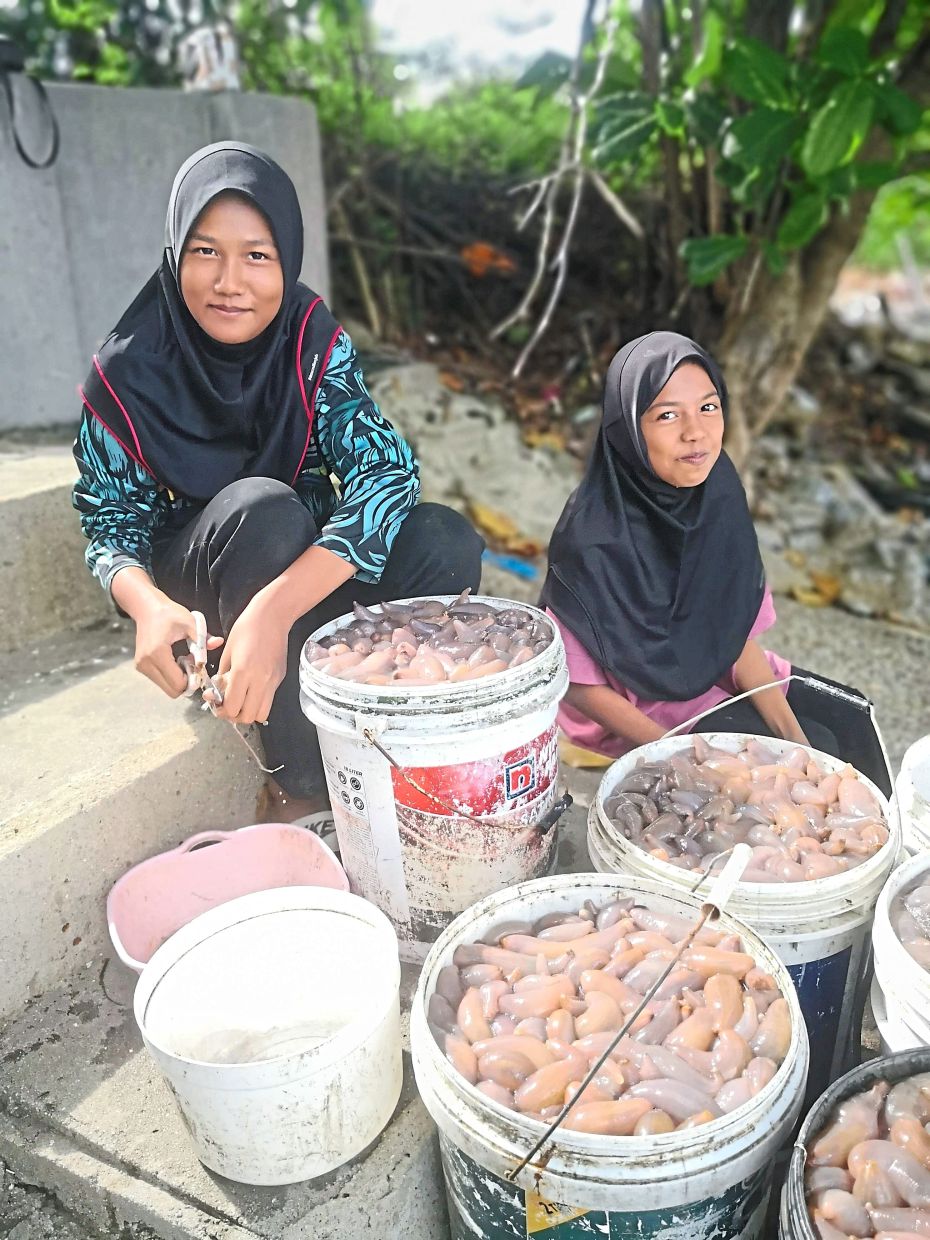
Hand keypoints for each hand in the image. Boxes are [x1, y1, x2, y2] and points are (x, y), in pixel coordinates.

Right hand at [134, 598, 222, 697]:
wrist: (146, 608)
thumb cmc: (168, 613)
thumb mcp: (190, 622)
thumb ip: (203, 637)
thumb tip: (219, 642)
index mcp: (157, 653)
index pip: (177, 683)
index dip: (192, 681)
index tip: (198, 667)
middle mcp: (146, 663)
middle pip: (171, 690)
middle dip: (186, 682)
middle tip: (192, 665)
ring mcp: (141, 666)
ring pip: (166, 687)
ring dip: (178, 679)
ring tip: (184, 660)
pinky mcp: (140, 666)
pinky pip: (160, 680)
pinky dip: (170, 676)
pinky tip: (175, 660)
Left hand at [213, 597, 289, 724]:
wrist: (273, 615)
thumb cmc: (246, 628)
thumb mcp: (227, 652)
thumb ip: (223, 676)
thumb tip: (219, 693)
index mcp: (243, 672)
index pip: (232, 707)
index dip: (221, 710)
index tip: (216, 703)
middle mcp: (261, 680)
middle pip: (248, 717)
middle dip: (235, 715)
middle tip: (227, 705)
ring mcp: (273, 681)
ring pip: (262, 714)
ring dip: (249, 711)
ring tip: (240, 700)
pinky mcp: (280, 678)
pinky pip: (269, 699)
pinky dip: (258, 701)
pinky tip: (250, 688)